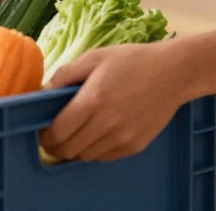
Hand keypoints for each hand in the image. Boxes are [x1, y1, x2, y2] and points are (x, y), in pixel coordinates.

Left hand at [40, 41, 187, 161]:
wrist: (173, 73)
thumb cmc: (131, 61)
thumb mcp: (94, 58)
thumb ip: (64, 75)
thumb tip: (41, 94)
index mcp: (92, 100)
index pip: (57, 132)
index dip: (44, 135)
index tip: (42, 129)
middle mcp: (106, 124)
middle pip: (68, 150)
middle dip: (55, 146)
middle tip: (54, 135)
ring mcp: (122, 138)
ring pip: (85, 157)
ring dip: (75, 148)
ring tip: (77, 132)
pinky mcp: (135, 146)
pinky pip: (104, 158)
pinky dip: (94, 150)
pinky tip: (97, 133)